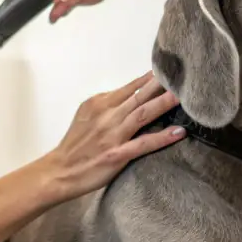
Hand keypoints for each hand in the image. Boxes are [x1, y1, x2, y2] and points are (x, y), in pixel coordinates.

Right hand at [37, 72, 182, 203]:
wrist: (59, 171)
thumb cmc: (75, 145)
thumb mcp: (86, 115)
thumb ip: (107, 104)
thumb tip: (130, 93)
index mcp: (99, 103)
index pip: (129, 87)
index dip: (150, 78)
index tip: (168, 71)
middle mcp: (106, 115)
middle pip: (139, 96)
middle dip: (161, 85)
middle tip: (180, 76)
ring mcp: (112, 135)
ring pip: (142, 114)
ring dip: (164, 104)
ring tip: (182, 96)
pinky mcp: (117, 155)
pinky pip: (143, 144)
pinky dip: (162, 138)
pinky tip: (178, 132)